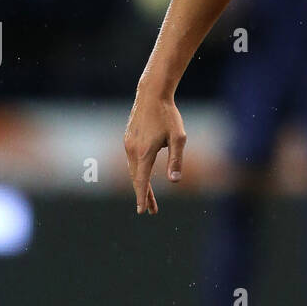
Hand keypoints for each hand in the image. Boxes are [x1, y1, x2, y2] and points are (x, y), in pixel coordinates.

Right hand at [124, 90, 186, 214]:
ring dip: (140, 184)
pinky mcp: (128, 139)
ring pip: (133, 170)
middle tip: (151, 211)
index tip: (142, 211)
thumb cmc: (168, 115)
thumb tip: (174, 181)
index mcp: (144, 152)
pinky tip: (143, 176)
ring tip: (149, 198)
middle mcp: (132, 150)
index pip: (142, 181)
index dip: (142, 197)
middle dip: (143, 195)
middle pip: (136, 178)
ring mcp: (128, 144)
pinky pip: (131, 161)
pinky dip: (137, 172)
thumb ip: (176, 160)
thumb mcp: (178, 138)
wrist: (152, 94)